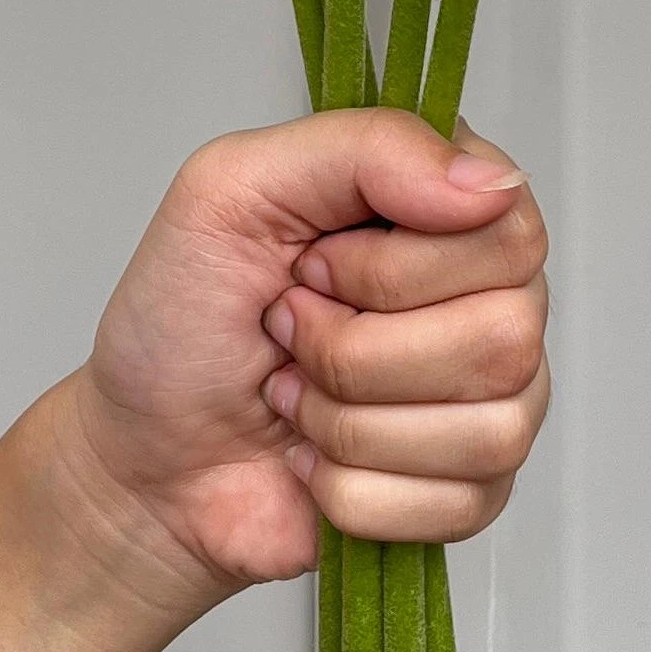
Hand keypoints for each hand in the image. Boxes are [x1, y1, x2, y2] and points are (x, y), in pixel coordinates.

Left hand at [67, 110, 551, 592]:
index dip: (395, 265)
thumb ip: (366, 146)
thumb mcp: (235, 188)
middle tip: (290, 330)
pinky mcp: (473, 491)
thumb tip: (491, 182)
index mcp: (445, 202)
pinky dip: (353, 489)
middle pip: (505, 333)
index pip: (507, 227)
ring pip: (487, 427)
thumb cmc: (182, 318)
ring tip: (297, 394)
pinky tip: (314, 458)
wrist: (144, 458)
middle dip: (356, 350)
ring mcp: (493, 396)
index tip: (313, 265)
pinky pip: (458, 505)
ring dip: (350, 422)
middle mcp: (490, 291)